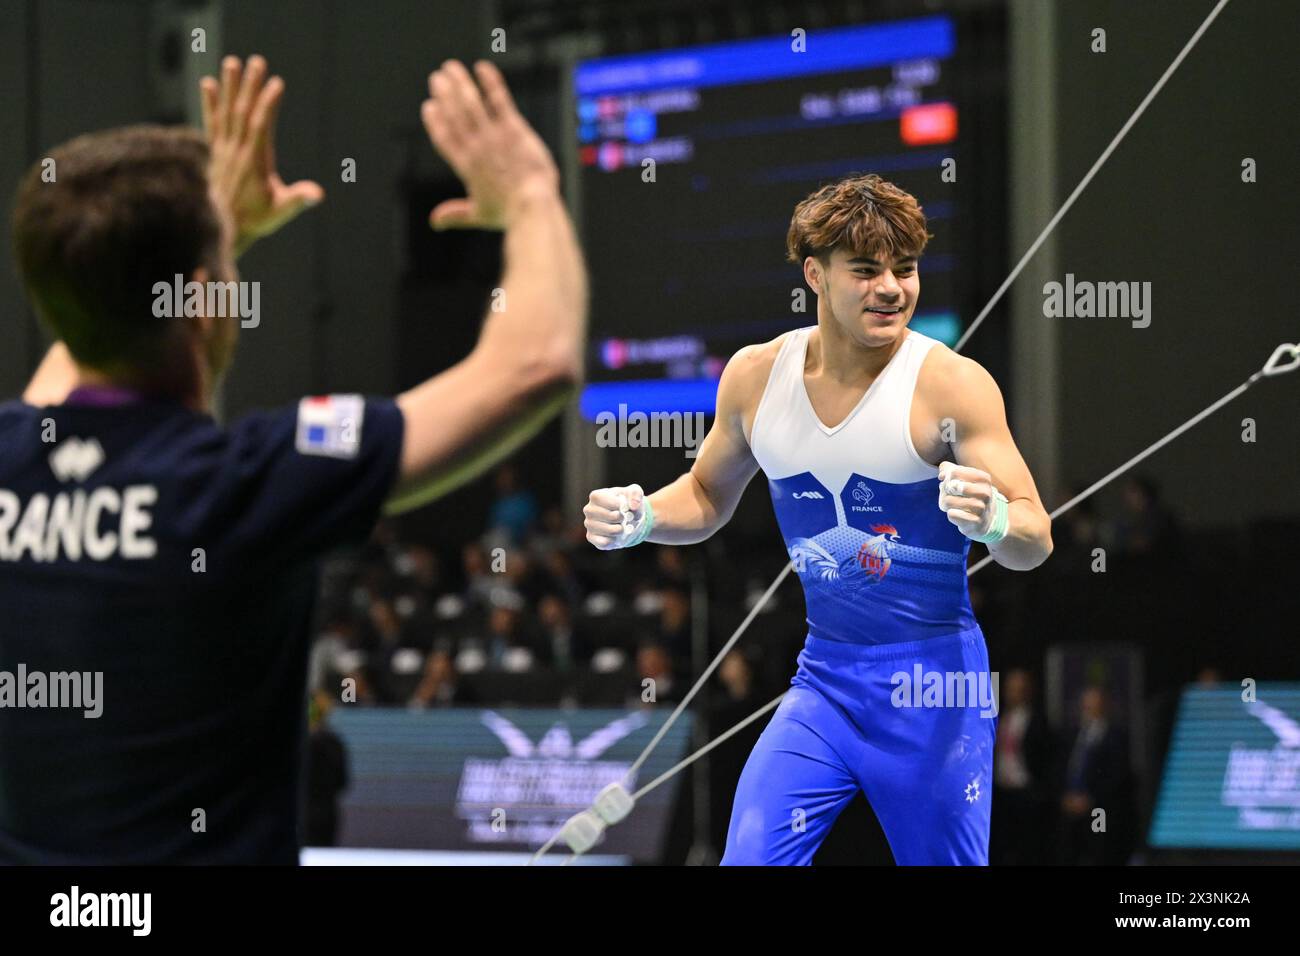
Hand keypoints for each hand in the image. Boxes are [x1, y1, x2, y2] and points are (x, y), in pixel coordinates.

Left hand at [201, 55, 323, 254]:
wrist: (220, 227)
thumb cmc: (255, 219)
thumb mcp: (280, 212)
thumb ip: (297, 200)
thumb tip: (318, 194)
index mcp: (254, 161)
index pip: (261, 126)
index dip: (268, 104)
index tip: (276, 83)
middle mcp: (236, 150)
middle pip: (243, 111)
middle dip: (250, 85)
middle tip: (256, 61)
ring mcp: (223, 149)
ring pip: (227, 111)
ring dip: (229, 86)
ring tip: (231, 61)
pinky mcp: (215, 151)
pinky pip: (212, 121)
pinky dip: (210, 103)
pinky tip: (207, 84)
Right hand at [420, 59, 558, 230]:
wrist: (533, 205)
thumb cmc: (509, 213)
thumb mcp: (479, 215)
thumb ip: (456, 215)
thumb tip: (434, 221)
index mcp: (465, 167)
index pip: (444, 138)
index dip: (435, 121)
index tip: (429, 107)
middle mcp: (476, 148)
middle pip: (455, 115)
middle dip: (444, 95)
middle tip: (436, 78)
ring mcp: (494, 136)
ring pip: (471, 104)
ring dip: (459, 84)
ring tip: (450, 68)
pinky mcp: (514, 129)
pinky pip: (499, 100)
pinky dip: (490, 83)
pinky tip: (482, 68)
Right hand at [584, 484, 648, 550]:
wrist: (625, 517)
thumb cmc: (628, 502)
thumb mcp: (635, 492)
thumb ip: (636, 494)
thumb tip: (633, 507)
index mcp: (596, 496)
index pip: (614, 504)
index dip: (624, 507)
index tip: (626, 507)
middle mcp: (589, 509)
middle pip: (613, 517)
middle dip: (624, 519)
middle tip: (625, 518)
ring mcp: (588, 524)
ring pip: (610, 531)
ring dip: (621, 530)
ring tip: (621, 526)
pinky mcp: (590, 537)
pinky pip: (605, 542)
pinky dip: (614, 540)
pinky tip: (614, 535)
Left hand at [937, 461, 1000, 539]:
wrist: (986, 519)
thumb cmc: (970, 495)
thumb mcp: (963, 478)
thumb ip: (948, 469)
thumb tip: (941, 475)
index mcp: (983, 478)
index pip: (955, 472)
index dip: (947, 477)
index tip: (950, 481)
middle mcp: (985, 492)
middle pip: (952, 486)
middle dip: (945, 490)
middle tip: (950, 494)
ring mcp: (982, 508)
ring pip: (949, 501)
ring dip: (946, 503)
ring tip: (952, 504)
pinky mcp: (975, 522)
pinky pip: (952, 514)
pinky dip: (951, 513)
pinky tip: (957, 514)